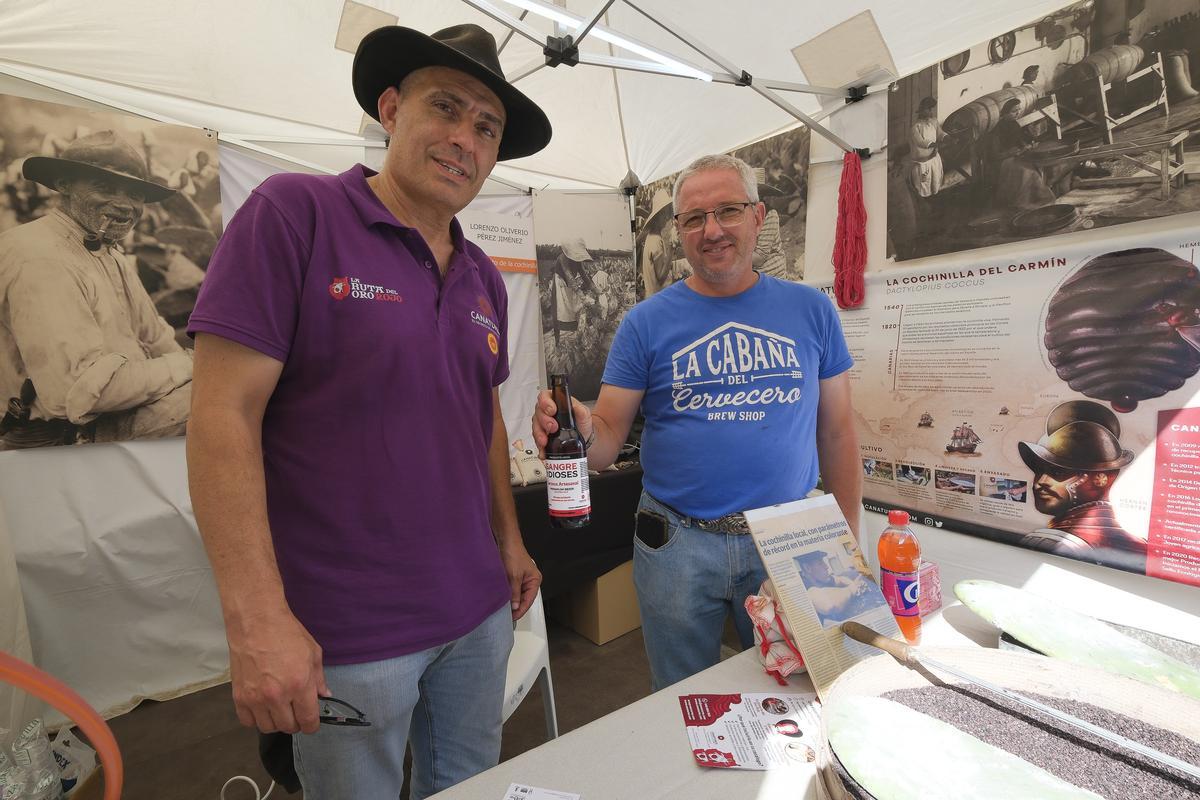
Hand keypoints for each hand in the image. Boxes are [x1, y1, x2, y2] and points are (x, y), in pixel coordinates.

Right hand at [226, 607, 327, 734]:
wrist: (256, 621)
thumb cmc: (286, 633)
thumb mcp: (313, 653)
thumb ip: (319, 678)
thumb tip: (324, 695)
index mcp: (299, 685)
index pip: (308, 721)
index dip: (312, 725)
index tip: (311, 721)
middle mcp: (277, 695)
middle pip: (288, 727)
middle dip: (296, 722)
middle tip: (295, 710)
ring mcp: (256, 698)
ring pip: (268, 728)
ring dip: (276, 721)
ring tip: (279, 708)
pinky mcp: (239, 696)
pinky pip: (248, 722)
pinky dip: (256, 718)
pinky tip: (262, 707)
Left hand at [501, 543, 541, 619]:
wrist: (506, 541)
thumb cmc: (514, 553)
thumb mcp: (514, 576)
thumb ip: (515, 593)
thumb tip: (515, 606)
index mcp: (535, 580)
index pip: (529, 600)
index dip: (521, 610)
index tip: (513, 617)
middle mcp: (530, 580)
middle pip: (524, 599)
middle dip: (516, 606)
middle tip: (507, 615)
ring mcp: (522, 579)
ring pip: (517, 595)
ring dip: (511, 600)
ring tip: (504, 608)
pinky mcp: (514, 576)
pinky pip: (512, 589)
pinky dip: (508, 594)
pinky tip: (502, 598)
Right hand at [531, 389, 592, 457]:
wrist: (583, 439)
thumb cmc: (581, 423)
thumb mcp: (584, 414)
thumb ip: (581, 410)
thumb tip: (576, 407)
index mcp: (555, 402)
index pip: (544, 396)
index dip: (545, 402)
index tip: (551, 410)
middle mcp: (547, 412)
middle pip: (538, 412)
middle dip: (544, 421)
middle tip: (552, 427)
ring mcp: (543, 424)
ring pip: (535, 426)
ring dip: (539, 434)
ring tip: (545, 441)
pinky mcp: (542, 436)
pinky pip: (537, 440)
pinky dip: (540, 446)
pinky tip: (543, 450)